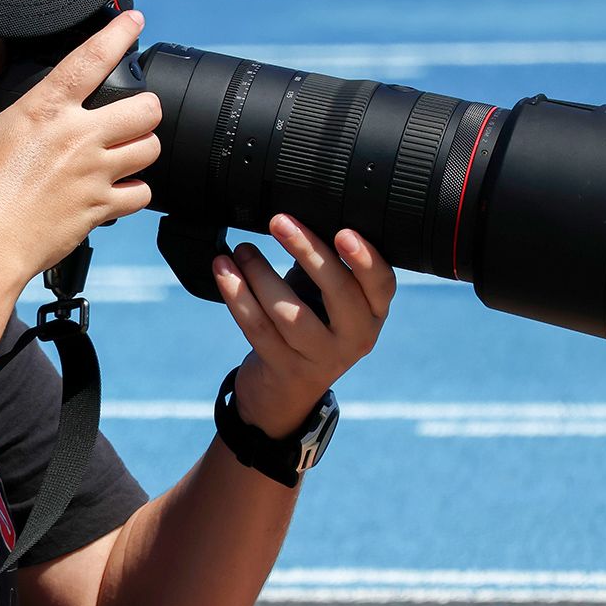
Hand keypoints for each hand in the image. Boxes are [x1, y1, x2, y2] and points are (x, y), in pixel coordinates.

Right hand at [0, 10, 161, 285]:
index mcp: (44, 109)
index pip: (92, 58)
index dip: (119, 34)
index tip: (134, 21)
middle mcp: (78, 136)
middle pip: (146, 107)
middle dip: (144, 107)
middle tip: (131, 114)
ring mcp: (94, 173)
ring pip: (151, 148)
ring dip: (143, 147)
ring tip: (129, 151)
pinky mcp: (100, 208)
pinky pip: (141, 194)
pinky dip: (135, 192)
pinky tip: (121, 191)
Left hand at [211, 214, 394, 437]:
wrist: (286, 393)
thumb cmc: (310, 324)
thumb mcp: (327, 297)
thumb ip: (325, 263)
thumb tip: (295, 213)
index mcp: (373, 313)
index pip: (382, 284)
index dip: (365, 259)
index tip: (343, 232)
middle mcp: (356, 337)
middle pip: (339, 293)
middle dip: (308, 252)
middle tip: (279, 221)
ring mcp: (320, 358)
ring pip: (290, 313)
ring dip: (261, 274)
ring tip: (241, 249)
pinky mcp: (284, 368)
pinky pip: (257, 327)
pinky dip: (236, 294)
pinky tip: (223, 270)